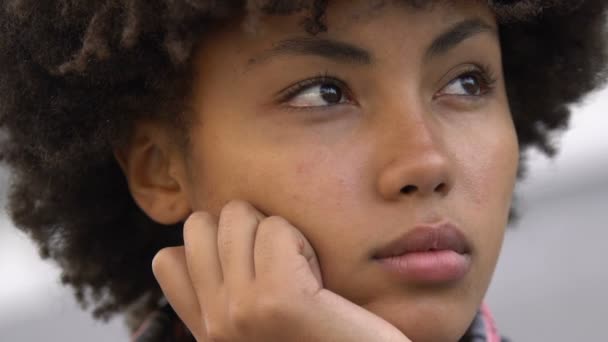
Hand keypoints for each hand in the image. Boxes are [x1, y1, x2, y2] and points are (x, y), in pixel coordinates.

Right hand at [152, 200, 410, 341]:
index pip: (168, 259)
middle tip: (281, 267)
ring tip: (303, 274)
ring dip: (277, 232)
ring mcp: (240, 312)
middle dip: (243, 229)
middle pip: (199, 223)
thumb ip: (226, 299)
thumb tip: (205, 240)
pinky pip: (276, 228)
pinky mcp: (279, 300)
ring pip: (238, 214)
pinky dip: (303, 242)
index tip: (253, 267)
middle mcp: (215, 325)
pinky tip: (320, 280)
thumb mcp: (258, 331)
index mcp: (208, 333)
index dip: (209, 247)